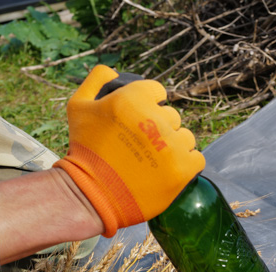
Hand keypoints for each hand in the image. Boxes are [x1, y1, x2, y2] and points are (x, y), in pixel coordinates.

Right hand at [55, 65, 205, 235]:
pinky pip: (197, 158)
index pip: (157, 91)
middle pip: (172, 115)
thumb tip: (115, 71)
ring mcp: (171, 146)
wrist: (90, 195)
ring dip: (174, 145)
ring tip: (154, 160)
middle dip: (159, 127)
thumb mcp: (77, 107)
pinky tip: (168, 170)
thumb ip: (97, 79)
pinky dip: (186, 164)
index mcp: (132, 99)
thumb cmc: (84, 151)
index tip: (137, 121)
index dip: (147, 105)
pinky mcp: (182, 170)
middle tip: (141, 145)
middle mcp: (154, 119)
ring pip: (186, 136)